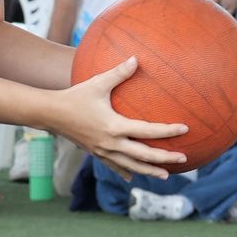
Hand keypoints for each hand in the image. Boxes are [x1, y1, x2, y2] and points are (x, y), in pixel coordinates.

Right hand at [48, 55, 186, 177]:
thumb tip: (137, 59)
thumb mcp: (98, 83)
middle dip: (165, 158)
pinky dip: (126, 171)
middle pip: (144, 155)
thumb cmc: (75, 96)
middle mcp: (111, 143)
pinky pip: (114, 166)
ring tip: (166, 176)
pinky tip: (133, 177)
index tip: (185, 129)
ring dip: (149, 171)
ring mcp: (103, 151)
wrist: (51, 114)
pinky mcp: (96, 153)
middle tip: (184, 159)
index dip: (168, 131)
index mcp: (115, 126)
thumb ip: (119, 72)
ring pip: (131, 166)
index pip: (148, 131)